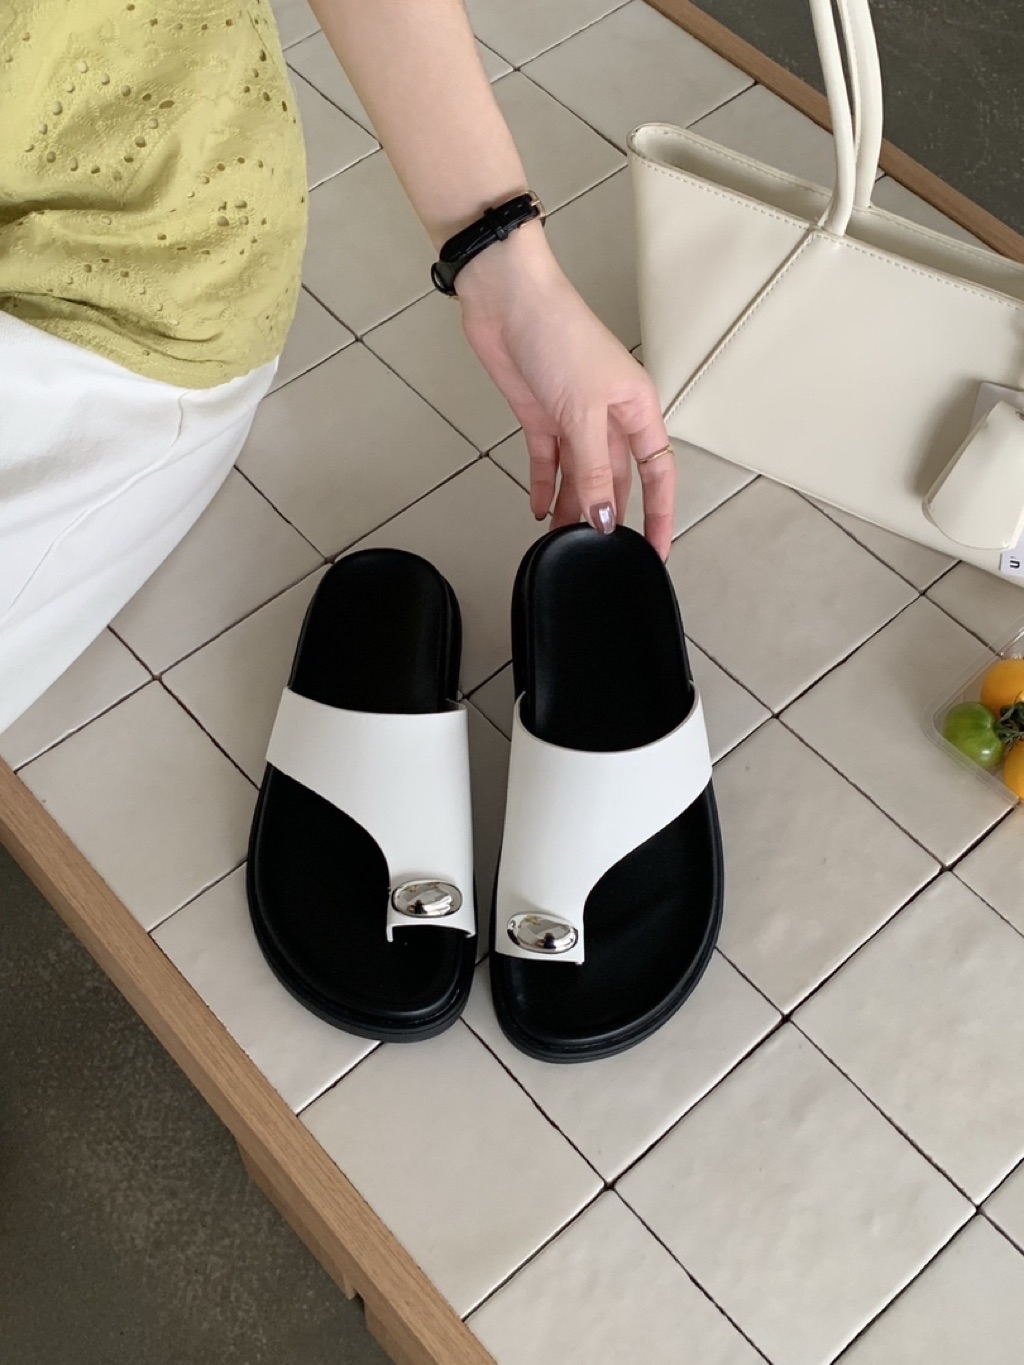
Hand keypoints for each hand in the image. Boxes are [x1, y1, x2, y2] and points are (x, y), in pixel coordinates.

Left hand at [456, 223, 675, 559]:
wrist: (506, 301)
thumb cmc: (559, 334)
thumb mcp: (583, 412)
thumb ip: (595, 470)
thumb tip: (605, 518)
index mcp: (637, 408)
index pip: (659, 472)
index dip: (660, 513)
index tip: (655, 550)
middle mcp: (609, 417)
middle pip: (617, 479)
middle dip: (608, 517)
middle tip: (597, 555)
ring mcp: (573, 419)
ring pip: (580, 476)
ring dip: (572, 508)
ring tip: (562, 545)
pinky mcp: (540, 417)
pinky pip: (547, 462)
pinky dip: (543, 486)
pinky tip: (540, 512)